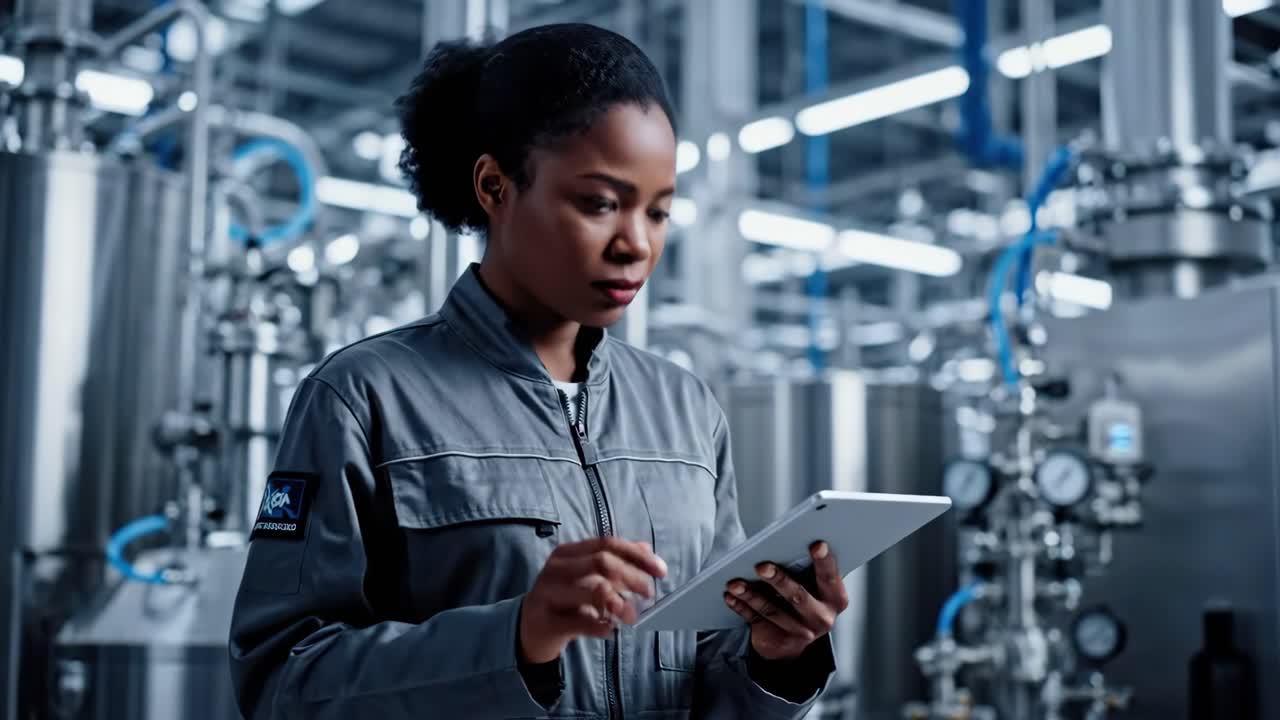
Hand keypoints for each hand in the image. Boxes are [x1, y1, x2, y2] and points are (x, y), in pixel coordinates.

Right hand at [519, 537, 667, 662]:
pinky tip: (610, 629)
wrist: (527, 630)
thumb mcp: (587, 577)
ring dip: (621, 603)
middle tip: (649, 594)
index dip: (637, 555)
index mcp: (567, 553)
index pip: (607, 544)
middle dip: (633, 578)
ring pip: (594, 590)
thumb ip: (614, 562)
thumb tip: (646, 548)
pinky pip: (582, 622)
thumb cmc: (564, 600)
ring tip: (632, 616)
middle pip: (602, 562)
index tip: (661, 571)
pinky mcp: (547, 622)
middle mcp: (556, 569)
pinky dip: (603, 626)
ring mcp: (548, 594)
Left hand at [723, 541, 847, 659]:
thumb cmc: (804, 596)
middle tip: (761, 566)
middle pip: (798, 596)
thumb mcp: (813, 585)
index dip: (824, 561)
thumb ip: (806, 569)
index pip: (829, 577)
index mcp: (835, 599)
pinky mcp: (778, 639)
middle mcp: (821, 618)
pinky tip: (730, 596)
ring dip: (751, 595)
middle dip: (779, 580)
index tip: (816, 544)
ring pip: (772, 610)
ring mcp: (800, 632)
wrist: (794, 638)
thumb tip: (782, 543)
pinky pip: (756, 621)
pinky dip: (741, 607)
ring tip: (734, 583)